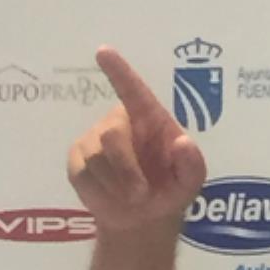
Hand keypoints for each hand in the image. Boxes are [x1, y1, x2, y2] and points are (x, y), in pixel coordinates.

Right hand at [66, 46, 205, 232]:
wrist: (143, 218)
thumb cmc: (170, 189)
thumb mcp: (190, 182)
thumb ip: (192, 164)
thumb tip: (183, 142)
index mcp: (149, 118)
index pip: (133, 90)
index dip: (119, 71)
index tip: (104, 51)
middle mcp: (119, 122)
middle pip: (110, 137)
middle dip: (127, 170)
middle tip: (142, 194)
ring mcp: (93, 139)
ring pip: (96, 159)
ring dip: (118, 186)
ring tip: (133, 197)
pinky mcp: (76, 159)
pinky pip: (84, 174)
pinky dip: (103, 193)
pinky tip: (113, 196)